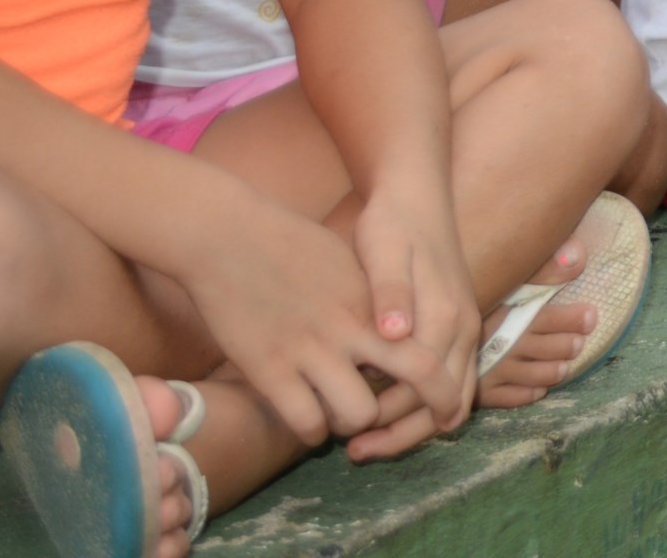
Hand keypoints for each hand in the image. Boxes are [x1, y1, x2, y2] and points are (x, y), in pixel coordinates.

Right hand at [174, 194, 427, 449]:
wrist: (227, 237)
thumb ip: (375, 301)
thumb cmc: (289, 245)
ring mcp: (312, 350)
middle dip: (413, 412)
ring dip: (353, 423)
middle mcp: (354, 327)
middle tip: (394, 425)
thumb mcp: (349, 265)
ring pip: (359, 414)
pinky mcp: (269, 370)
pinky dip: (312, 429)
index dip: (439, 385)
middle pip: (417, 378)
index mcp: (377, 302)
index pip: (429, 351)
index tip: (435, 402)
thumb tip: (396, 334)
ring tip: (341, 415)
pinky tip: (309, 418)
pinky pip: (307, 422)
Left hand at [338, 187, 481, 460]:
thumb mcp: (385, 251)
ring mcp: (466, 325)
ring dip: (416, 423)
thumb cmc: (393, 224)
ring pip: (455, 392)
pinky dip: (425, 402)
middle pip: (448, 399)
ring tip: (367, 442)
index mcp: (447, 314)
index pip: (430, 385)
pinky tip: (386, 408)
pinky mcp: (458, 323)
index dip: (394, 417)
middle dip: (406, 432)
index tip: (354, 438)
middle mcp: (465, 326)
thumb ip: (391, 293)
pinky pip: (452, 376)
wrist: (418, 195)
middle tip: (356, 452)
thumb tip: (394, 333)